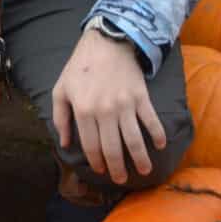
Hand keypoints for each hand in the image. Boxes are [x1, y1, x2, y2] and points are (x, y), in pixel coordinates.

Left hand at [51, 29, 165, 185]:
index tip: (101, 171)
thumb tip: (65, 144)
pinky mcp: (141, 97)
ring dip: (141, 159)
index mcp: (84, 110)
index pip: (92, 146)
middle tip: (121, 179)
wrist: (106, 41)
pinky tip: (160, 146)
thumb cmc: (80, 67)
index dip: (96, 162)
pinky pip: (152, 121)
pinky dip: (158, 135)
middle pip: (114, 149)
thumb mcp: (61, 89)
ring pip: (134, 140)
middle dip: (118, 169)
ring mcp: (125, 105)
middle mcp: (105, 111)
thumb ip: (60, 118)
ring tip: (144, 171)